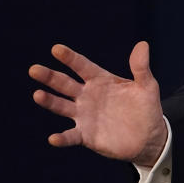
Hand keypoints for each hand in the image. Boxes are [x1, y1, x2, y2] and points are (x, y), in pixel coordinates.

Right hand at [30, 41, 167, 166]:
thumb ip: (141, 68)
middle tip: (34, 69)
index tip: (56, 49)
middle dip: (50, 77)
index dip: (70, 58)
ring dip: (49, 101)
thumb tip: (143, 44)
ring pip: (61, 106)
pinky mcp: (86, 135)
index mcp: (100, 80)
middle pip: (65, 84)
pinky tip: (54, 138)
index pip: (82, 66)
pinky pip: (71, 136)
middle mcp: (87, 96)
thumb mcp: (147, 86)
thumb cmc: (147, 108)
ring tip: (37, 95)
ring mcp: (84, 115)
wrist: (149, 137)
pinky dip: (62, 138)